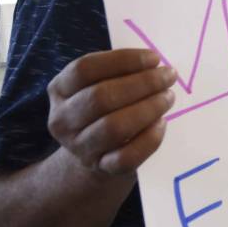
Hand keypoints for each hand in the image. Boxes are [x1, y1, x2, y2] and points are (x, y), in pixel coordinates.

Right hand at [46, 49, 177, 174]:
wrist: (94, 154)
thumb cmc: (103, 108)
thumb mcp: (99, 84)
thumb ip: (119, 71)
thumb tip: (154, 63)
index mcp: (59, 89)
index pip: (84, 69)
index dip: (122, 60)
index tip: (154, 58)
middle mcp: (63, 119)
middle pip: (100, 97)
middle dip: (142, 83)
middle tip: (168, 77)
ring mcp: (80, 147)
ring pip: (113, 127)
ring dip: (147, 109)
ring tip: (168, 98)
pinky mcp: (101, 168)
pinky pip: (127, 156)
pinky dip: (149, 139)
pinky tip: (161, 124)